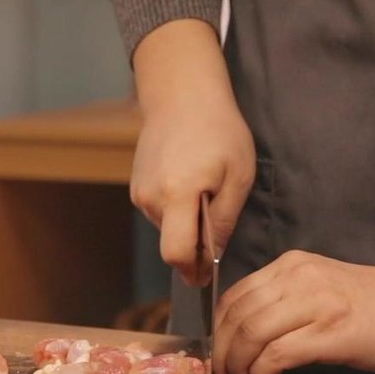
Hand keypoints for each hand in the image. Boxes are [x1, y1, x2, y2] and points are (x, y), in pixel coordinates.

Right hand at [130, 20, 255, 286]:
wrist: (182, 96)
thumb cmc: (219, 131)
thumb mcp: (239, 175)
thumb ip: (225, 219)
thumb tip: (213, 255)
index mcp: (178, 194)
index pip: (176, 253)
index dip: (191, 270)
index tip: (205, 277)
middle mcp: (151, 198)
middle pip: (172, 243)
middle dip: (194, 245)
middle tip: (218, 223)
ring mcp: (139, 193)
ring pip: (166, 229)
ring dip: (186, 225)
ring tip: (206, 192)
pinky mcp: (136, 187)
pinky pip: (159, 213)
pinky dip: (176, 210)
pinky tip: (190, 184)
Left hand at [212, 251, 374, 373]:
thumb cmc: (374, 304)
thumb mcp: (318, 290)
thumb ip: (284, 303)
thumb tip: (244, 340)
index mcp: (290, 266)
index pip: (234, 298)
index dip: (218, 332)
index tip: (220, 358)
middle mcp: (297, 278)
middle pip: (236, 317)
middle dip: (222, 354)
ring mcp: (315, 303)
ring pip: (250, 334)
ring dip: (238, 367)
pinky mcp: (330, 332)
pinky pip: (276, 354)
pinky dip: (261, 373)